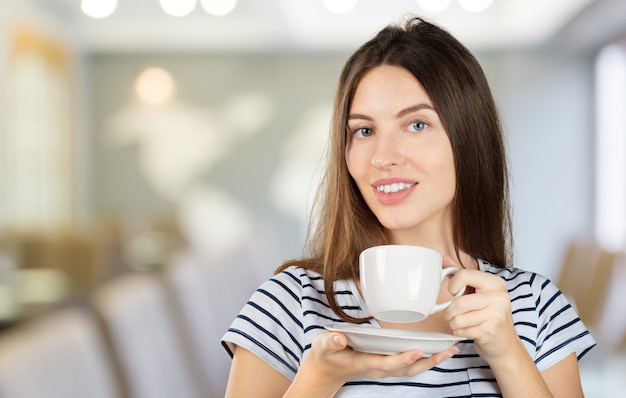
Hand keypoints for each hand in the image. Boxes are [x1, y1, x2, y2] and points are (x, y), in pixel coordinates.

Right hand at [292, 330, 458, 392]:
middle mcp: (377, 368)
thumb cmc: (326, 355)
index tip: (417, 351)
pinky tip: (435, 351)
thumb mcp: (323, 345)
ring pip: (411, 368)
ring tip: (449, 351)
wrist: (326, 371)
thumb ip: (330, 342)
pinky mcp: (386, 364)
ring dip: (431, 361)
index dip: (402, 358)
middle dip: (428, 362)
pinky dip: (424, 359)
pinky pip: (409, 365)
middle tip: (447, 351)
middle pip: (407, 369)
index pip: (387, 363)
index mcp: (364, 363)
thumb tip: (338, 338)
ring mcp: (382, 367)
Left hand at [443, 256, 518, 362]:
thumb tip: (444, 259)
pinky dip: (459, 332)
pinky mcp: (491, 330)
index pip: (464, 275)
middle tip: (451, 313)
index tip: (454, 293)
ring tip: (459, 322)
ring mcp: (497, 314)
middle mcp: (499, 296)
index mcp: (494, 282)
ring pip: (459, 318)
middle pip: (459, 302)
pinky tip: (467, 331)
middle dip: (449, 311)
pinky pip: (463, 330)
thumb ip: (461, 276)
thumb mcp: (477, 292)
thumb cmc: (488, 315)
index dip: (452, 286)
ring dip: (453, 323)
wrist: (504, 342)